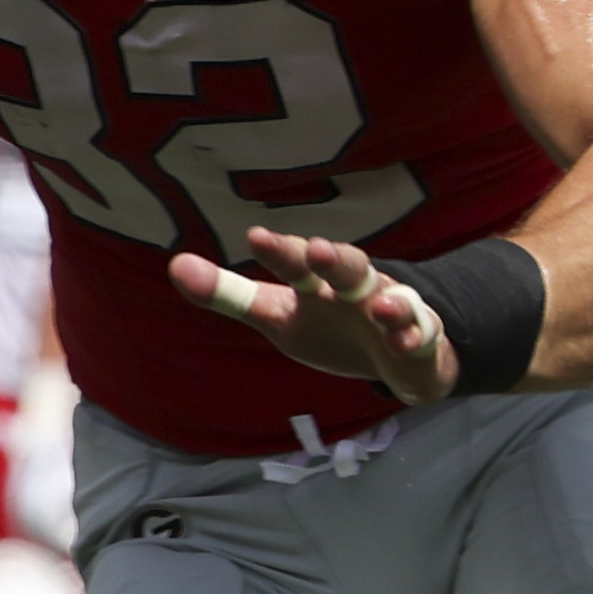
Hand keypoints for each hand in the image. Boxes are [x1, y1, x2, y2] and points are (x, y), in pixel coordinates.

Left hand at [169, 225, 455, 406]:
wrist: (396, 356)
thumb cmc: (328, 325)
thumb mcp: (277, 314)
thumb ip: (230, 294)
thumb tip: (176, 265)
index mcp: (315, 282)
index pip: (295, 261)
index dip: (279, 250)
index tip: (256, 237)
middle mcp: (353, 288)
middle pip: (345, 267)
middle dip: (333, 258)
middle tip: (315, 250)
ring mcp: (388, 312)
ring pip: (391, 299)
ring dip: (386, 302)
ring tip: (376, 306)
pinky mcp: (416, 340)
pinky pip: (417, 337)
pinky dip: (410, 338)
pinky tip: (402, 343)